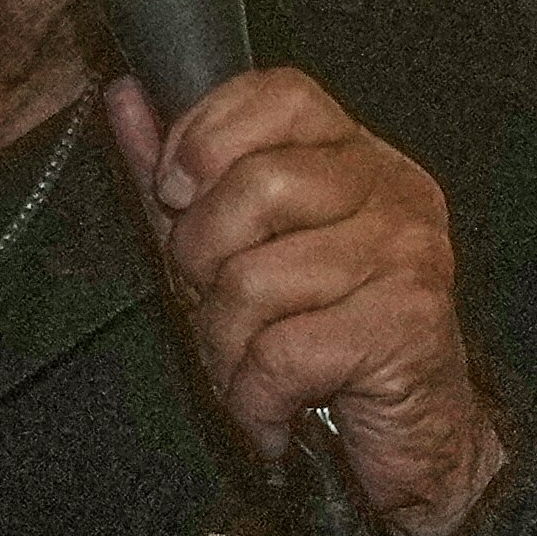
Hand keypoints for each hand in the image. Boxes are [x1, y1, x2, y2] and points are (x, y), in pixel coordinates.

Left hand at [106, 69, 506, 535]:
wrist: (403, 441)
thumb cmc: (311, 335)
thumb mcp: (229, 245)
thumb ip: (178, 170)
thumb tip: (127, 96)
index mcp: (357, 157)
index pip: (280, 94)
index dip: (208, 135)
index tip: (177, 191)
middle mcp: (395, 194)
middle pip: (258, 185)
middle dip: (202, 258)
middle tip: (214, 301)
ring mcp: (409, 258)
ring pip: (256, 278)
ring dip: (224, 342)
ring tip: (246, 364)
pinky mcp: (407, 329)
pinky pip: (280, 352)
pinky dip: (253, 395)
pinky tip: (272, 406)